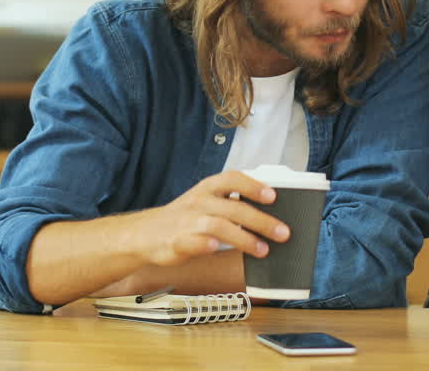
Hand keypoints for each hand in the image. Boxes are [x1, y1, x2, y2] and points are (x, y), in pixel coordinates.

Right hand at [131, 170, 290, 266]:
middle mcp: (199, 202)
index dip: (253, 186)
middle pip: (234, 207)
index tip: (273, 196)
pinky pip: (191, 242)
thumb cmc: (184, 218)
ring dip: (243, 238)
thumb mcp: (206, 202)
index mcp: (207, 188)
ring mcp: (187, 222)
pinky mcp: (176, 242)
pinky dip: (205, 244)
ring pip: (218, 225)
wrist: (145, 234)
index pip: (232, 178)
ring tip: (263, 250)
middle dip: (261, 221)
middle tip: (283, 233)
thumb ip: (232, 204)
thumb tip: (271, 216)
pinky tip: (216, 248)